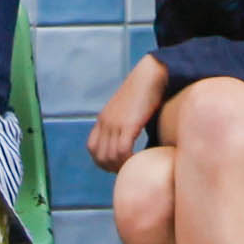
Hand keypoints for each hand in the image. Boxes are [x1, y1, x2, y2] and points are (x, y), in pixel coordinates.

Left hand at [88, 57, 170, 173]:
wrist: (151, 75)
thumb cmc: (146, 92)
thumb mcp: (128, 109)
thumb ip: (125, 123)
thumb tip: (132, 140)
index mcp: (103, 118)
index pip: (92, 147)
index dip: (103, 160)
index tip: (118, 164)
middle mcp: (105, 122)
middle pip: (99, 156)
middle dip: (112, 167)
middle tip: (128, 168)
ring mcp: (115, 123)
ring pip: (110, 156)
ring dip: (122, 166)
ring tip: (135, 165)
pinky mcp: (128, 124)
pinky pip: (122, 151)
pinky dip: (129, 160)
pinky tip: (140, 159)